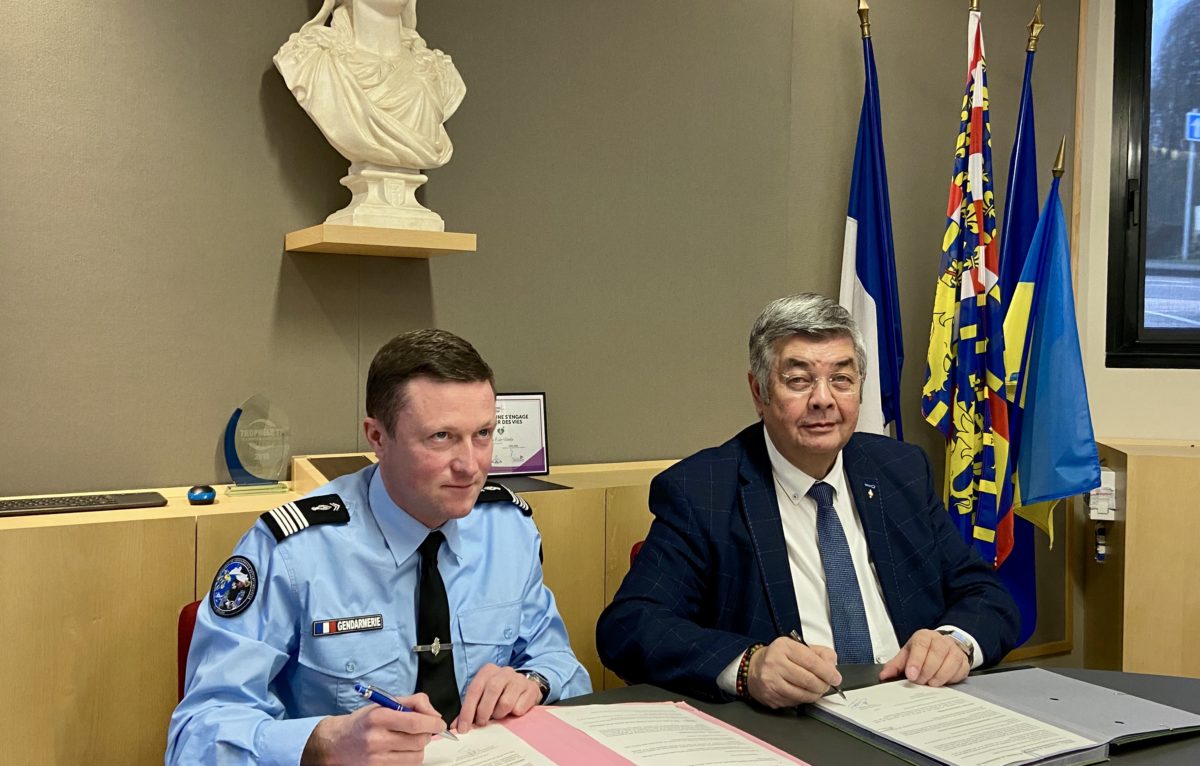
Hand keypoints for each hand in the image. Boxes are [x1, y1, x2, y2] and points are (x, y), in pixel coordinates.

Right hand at [301, 692, 444, 764]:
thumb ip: (413, 702)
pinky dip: (410, 758)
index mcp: (378, 717)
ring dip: (419, 747)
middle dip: (427, 734)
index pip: (415, 722)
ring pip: (417, 756)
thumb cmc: (363, 722)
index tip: (439, 723)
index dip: (433, 723)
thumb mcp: (384, 703)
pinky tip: (401, 750)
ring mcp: (377, 758)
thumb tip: (434, 714)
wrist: (337, 743)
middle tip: (423, 729)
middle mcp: (376, 739)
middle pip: (419, 740)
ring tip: (409, 740)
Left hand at [454, 663, 542, 733]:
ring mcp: (518, 679)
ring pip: (506, 702)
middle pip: (491, 691)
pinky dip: (513, 714)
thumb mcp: (484, 696)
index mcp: (488, 671)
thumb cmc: (501, 693)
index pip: (475, 689)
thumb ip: (470, 708)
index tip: (463, 728)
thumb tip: (457, 725)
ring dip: (500, 714)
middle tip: (482, 722)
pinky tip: (513, 710)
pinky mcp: (531, 689)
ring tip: (499, 714)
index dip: (467, 711)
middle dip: (484, 711)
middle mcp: (504, 671)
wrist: (525, 687)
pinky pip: (519, 708)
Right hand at [746, 637, 841, 707]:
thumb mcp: (797, 647)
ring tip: (817, 689)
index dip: (827, 672)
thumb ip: (818, 653)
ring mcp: (771, 681)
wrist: (753, 668)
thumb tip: (832, 666)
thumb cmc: (778, 657)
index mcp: (784, 647)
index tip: (835, 677)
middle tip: (828, 685)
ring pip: (803, 694)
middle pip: (808, 680)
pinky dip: (803, 699)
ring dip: (815, 694)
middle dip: (824, 685)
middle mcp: (775, 663)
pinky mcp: (770, 696)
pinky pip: (795, 702)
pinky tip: (802, 692)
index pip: (812, 661)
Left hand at [879, 629, 969, 686]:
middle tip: (919, 681)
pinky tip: (941, 682)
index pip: (920, 645)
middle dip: (926, 671)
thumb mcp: (907, 655)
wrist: (942, 649)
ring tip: (929, 683)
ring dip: (938, 676)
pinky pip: (959, 670)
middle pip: (936, 653)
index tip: (911, 675)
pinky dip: (950, 679)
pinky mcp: (963, 661)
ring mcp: (954, 650)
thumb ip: (895, 665)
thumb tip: (884, 675)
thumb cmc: (923, 652)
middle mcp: (940, 640)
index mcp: (924, 636)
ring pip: (950, 661)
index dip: (916, 661)